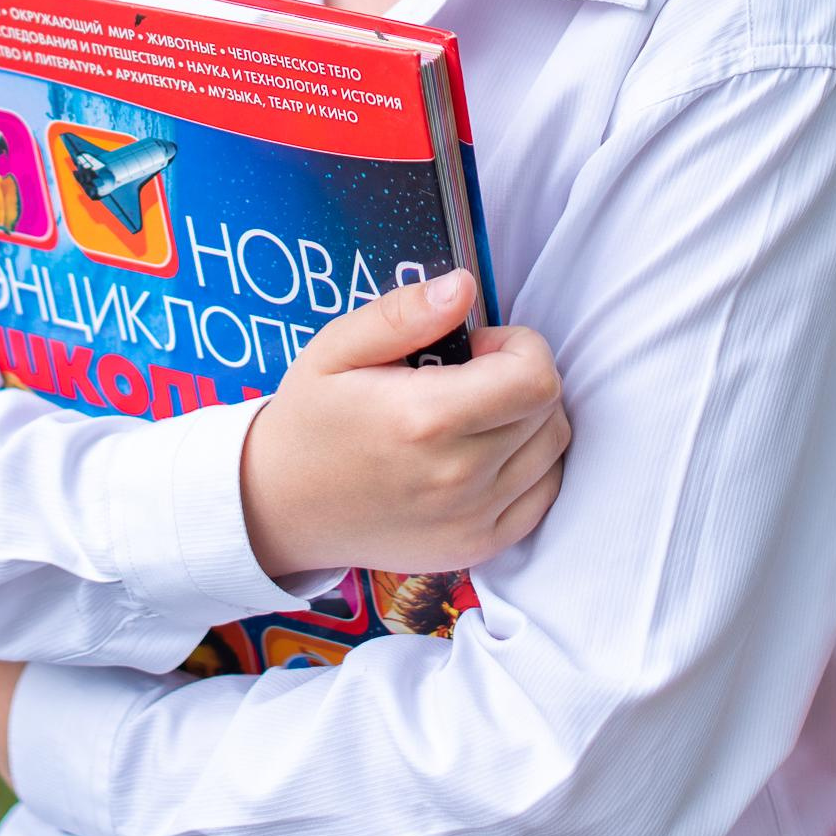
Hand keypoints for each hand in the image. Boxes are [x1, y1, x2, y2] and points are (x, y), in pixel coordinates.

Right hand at [240, 270, 568, 583]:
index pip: (535, 377)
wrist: (282, 508)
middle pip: (548, 409)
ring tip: (476, 413)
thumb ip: (404, 312)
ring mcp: (471, 520)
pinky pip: (543, 495)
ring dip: (530, 419)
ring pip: (553, 449)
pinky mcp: (478, 547)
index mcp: (424, 420)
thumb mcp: (336, 349)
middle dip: (522, 376)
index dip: (519, 346)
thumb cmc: (311, 421)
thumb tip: (464, 287)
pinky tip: (486, 451)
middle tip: (470, 376)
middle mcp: (457, 477)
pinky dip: (530, 465)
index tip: (479, 347)